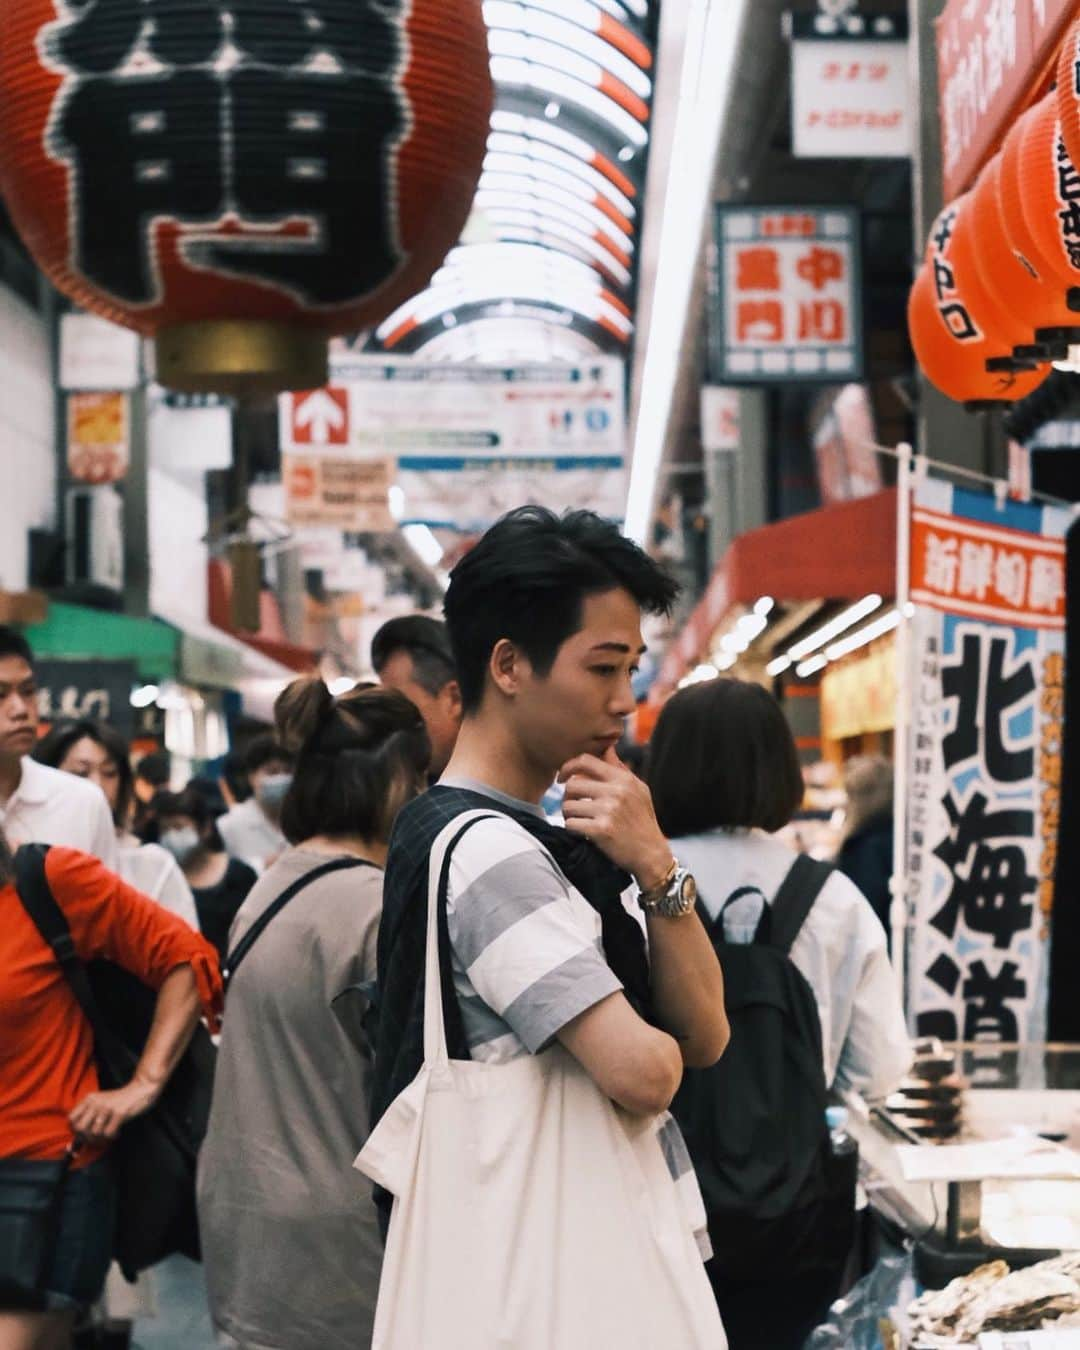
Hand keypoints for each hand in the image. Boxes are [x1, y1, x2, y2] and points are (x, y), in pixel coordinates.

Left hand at [68, 1076, 160, 1144]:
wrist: (140, 1089)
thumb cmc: (119, 1100)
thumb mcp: (101, 1102)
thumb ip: (89, 1115)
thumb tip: (76, 1141)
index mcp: (90, 1099)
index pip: (72, 1119)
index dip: (75, 1130)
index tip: (84, 1134)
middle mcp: (96, 1102)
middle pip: (80, 1128)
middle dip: (87, 1137)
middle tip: (96, 1138)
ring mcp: (107, 1107)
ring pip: (94, 1132)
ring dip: (101, 1139)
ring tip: (108, 1135)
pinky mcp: (119, 1112)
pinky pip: (108, 1133)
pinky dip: (111, 1136)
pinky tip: (116, 1132)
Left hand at [559, 747, 672, 889]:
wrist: (651, 854)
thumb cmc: (643, 821)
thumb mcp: (638, 790)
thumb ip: (620, 769)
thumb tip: (607, 748)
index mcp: (623, 779)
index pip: (586, 761)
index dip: (568, 766)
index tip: (562, 777)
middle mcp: (616, 792)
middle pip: (572, 784)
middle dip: (567, 796)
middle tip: (573, 806)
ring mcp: (608, 811)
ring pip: (568, 805)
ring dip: (569, 814)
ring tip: (579, 820)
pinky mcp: (601, 830)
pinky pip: (571, 824)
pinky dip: (572, 828)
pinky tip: (582, 831)